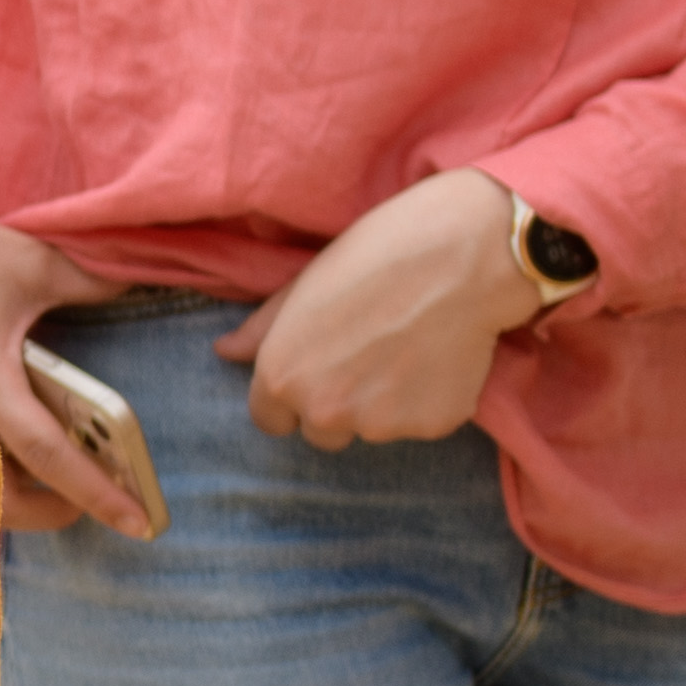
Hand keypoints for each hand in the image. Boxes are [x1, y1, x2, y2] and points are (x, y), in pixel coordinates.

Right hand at [0, 229, 163, 539]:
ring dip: (22, 502)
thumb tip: (135, 293)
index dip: (95, 491)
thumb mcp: (29, 259)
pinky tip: (16, 464)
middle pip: (4, 501)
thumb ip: (85, 281)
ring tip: (59, 486)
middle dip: (55, 511)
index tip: (141, 521)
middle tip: (102, 500)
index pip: (44, 451)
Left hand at [221, 166, 545, 451]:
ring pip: (373, 428)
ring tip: (408, 345)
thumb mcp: (304, 285)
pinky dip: (428, 400)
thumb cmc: (376, 256)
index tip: (319, 367)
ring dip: (385, 402)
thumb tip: (224, 352)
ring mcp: (380, 425)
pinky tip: (439, 354)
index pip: (270, 419)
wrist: (461, 255)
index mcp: (282, 377)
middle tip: (369, 352)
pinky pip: (421, 422)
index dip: (292, 394)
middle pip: (321, 431)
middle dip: (338, 402)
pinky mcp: (432, 426)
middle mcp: (324, 411)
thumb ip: (262, 330)